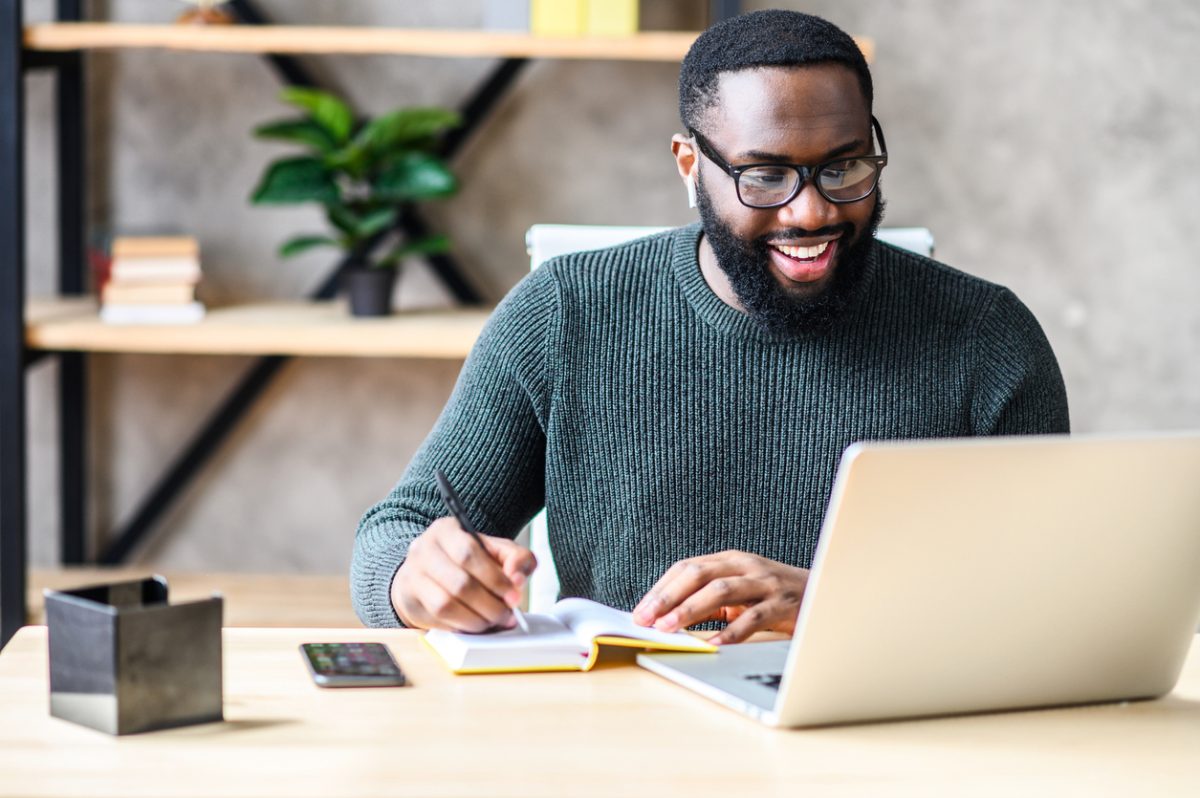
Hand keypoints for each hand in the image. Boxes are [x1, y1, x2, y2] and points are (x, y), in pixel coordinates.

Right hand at [391, 517, 536, 632]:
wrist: (430, 571)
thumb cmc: (467, 561)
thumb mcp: (495, 551)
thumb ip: (517, 558)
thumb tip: (517, 578)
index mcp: (446, 530)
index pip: (469, 554)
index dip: (495, 578)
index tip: (514, 595)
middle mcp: (424, 549)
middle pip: (459, 583)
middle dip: (490, 604)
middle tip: (508, 614)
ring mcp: (413, 575)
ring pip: (446, 604)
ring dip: (476, 619)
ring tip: (494, 621)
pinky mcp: (409, 599)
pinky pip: (437, 618)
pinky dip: (462, 625)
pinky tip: (476, 624)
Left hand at [631, 550, 809, 644]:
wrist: (829, 593)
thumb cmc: (776, 596)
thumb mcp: (741, 590)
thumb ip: (711, 600)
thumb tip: (669, 619)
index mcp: (731, 560)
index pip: (687, 568)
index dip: (661, 589)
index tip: (640, 612)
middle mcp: (746, 566)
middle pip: (699, 574)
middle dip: (668, 597)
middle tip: (647, 619)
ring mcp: (766, 583)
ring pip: (721, 590)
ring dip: (690, 610)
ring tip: (670, 628)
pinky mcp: (784, 604)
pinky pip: (754, 617)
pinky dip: (732, 632)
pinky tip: (714, 645)